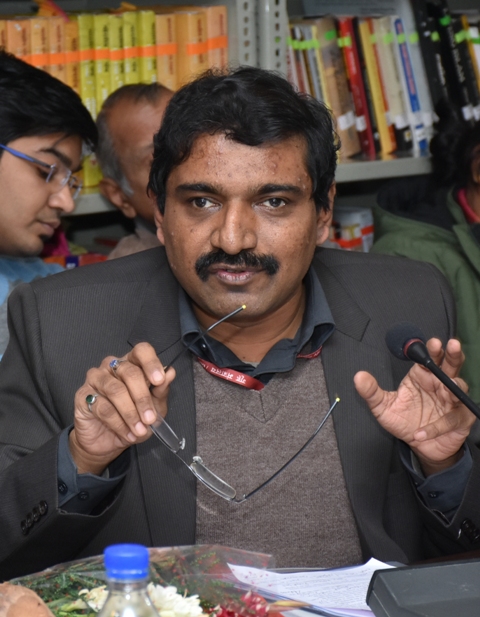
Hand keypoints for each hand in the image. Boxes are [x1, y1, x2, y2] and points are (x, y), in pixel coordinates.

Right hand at [70, 343, 175, 474]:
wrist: (108, 442)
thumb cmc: (134, 420)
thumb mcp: (154, 407)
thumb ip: (161, 390)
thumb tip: (170, 372)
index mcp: (132, 363)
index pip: (141, 351)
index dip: (151, 363)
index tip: (159, 380)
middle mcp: (112, 366)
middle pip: (130, 372)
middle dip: (143, 398)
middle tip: (150, 418)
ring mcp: (96, 379)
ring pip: (116, 390)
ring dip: (131, 413)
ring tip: (140, 430)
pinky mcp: (83, 396)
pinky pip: (103, 407)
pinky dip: (119, 423)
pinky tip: (127, 433)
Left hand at [354, 338, 475, 475]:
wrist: (419, 446)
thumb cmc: (404, 421)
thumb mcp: (383, 407)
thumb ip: (371, 391)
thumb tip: (359, 377)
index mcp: (422, 377)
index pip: (428, 359)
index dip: (432, 350)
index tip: (432, 342)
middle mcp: (439, 385)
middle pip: (450, 365)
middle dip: (452, 355)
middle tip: (452, 345)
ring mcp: (453, 401)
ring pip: (459, 389)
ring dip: (454, 388)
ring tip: (448, 389)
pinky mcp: (460, 419)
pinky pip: (452, 419)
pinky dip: (437, 427)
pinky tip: (422, 432)